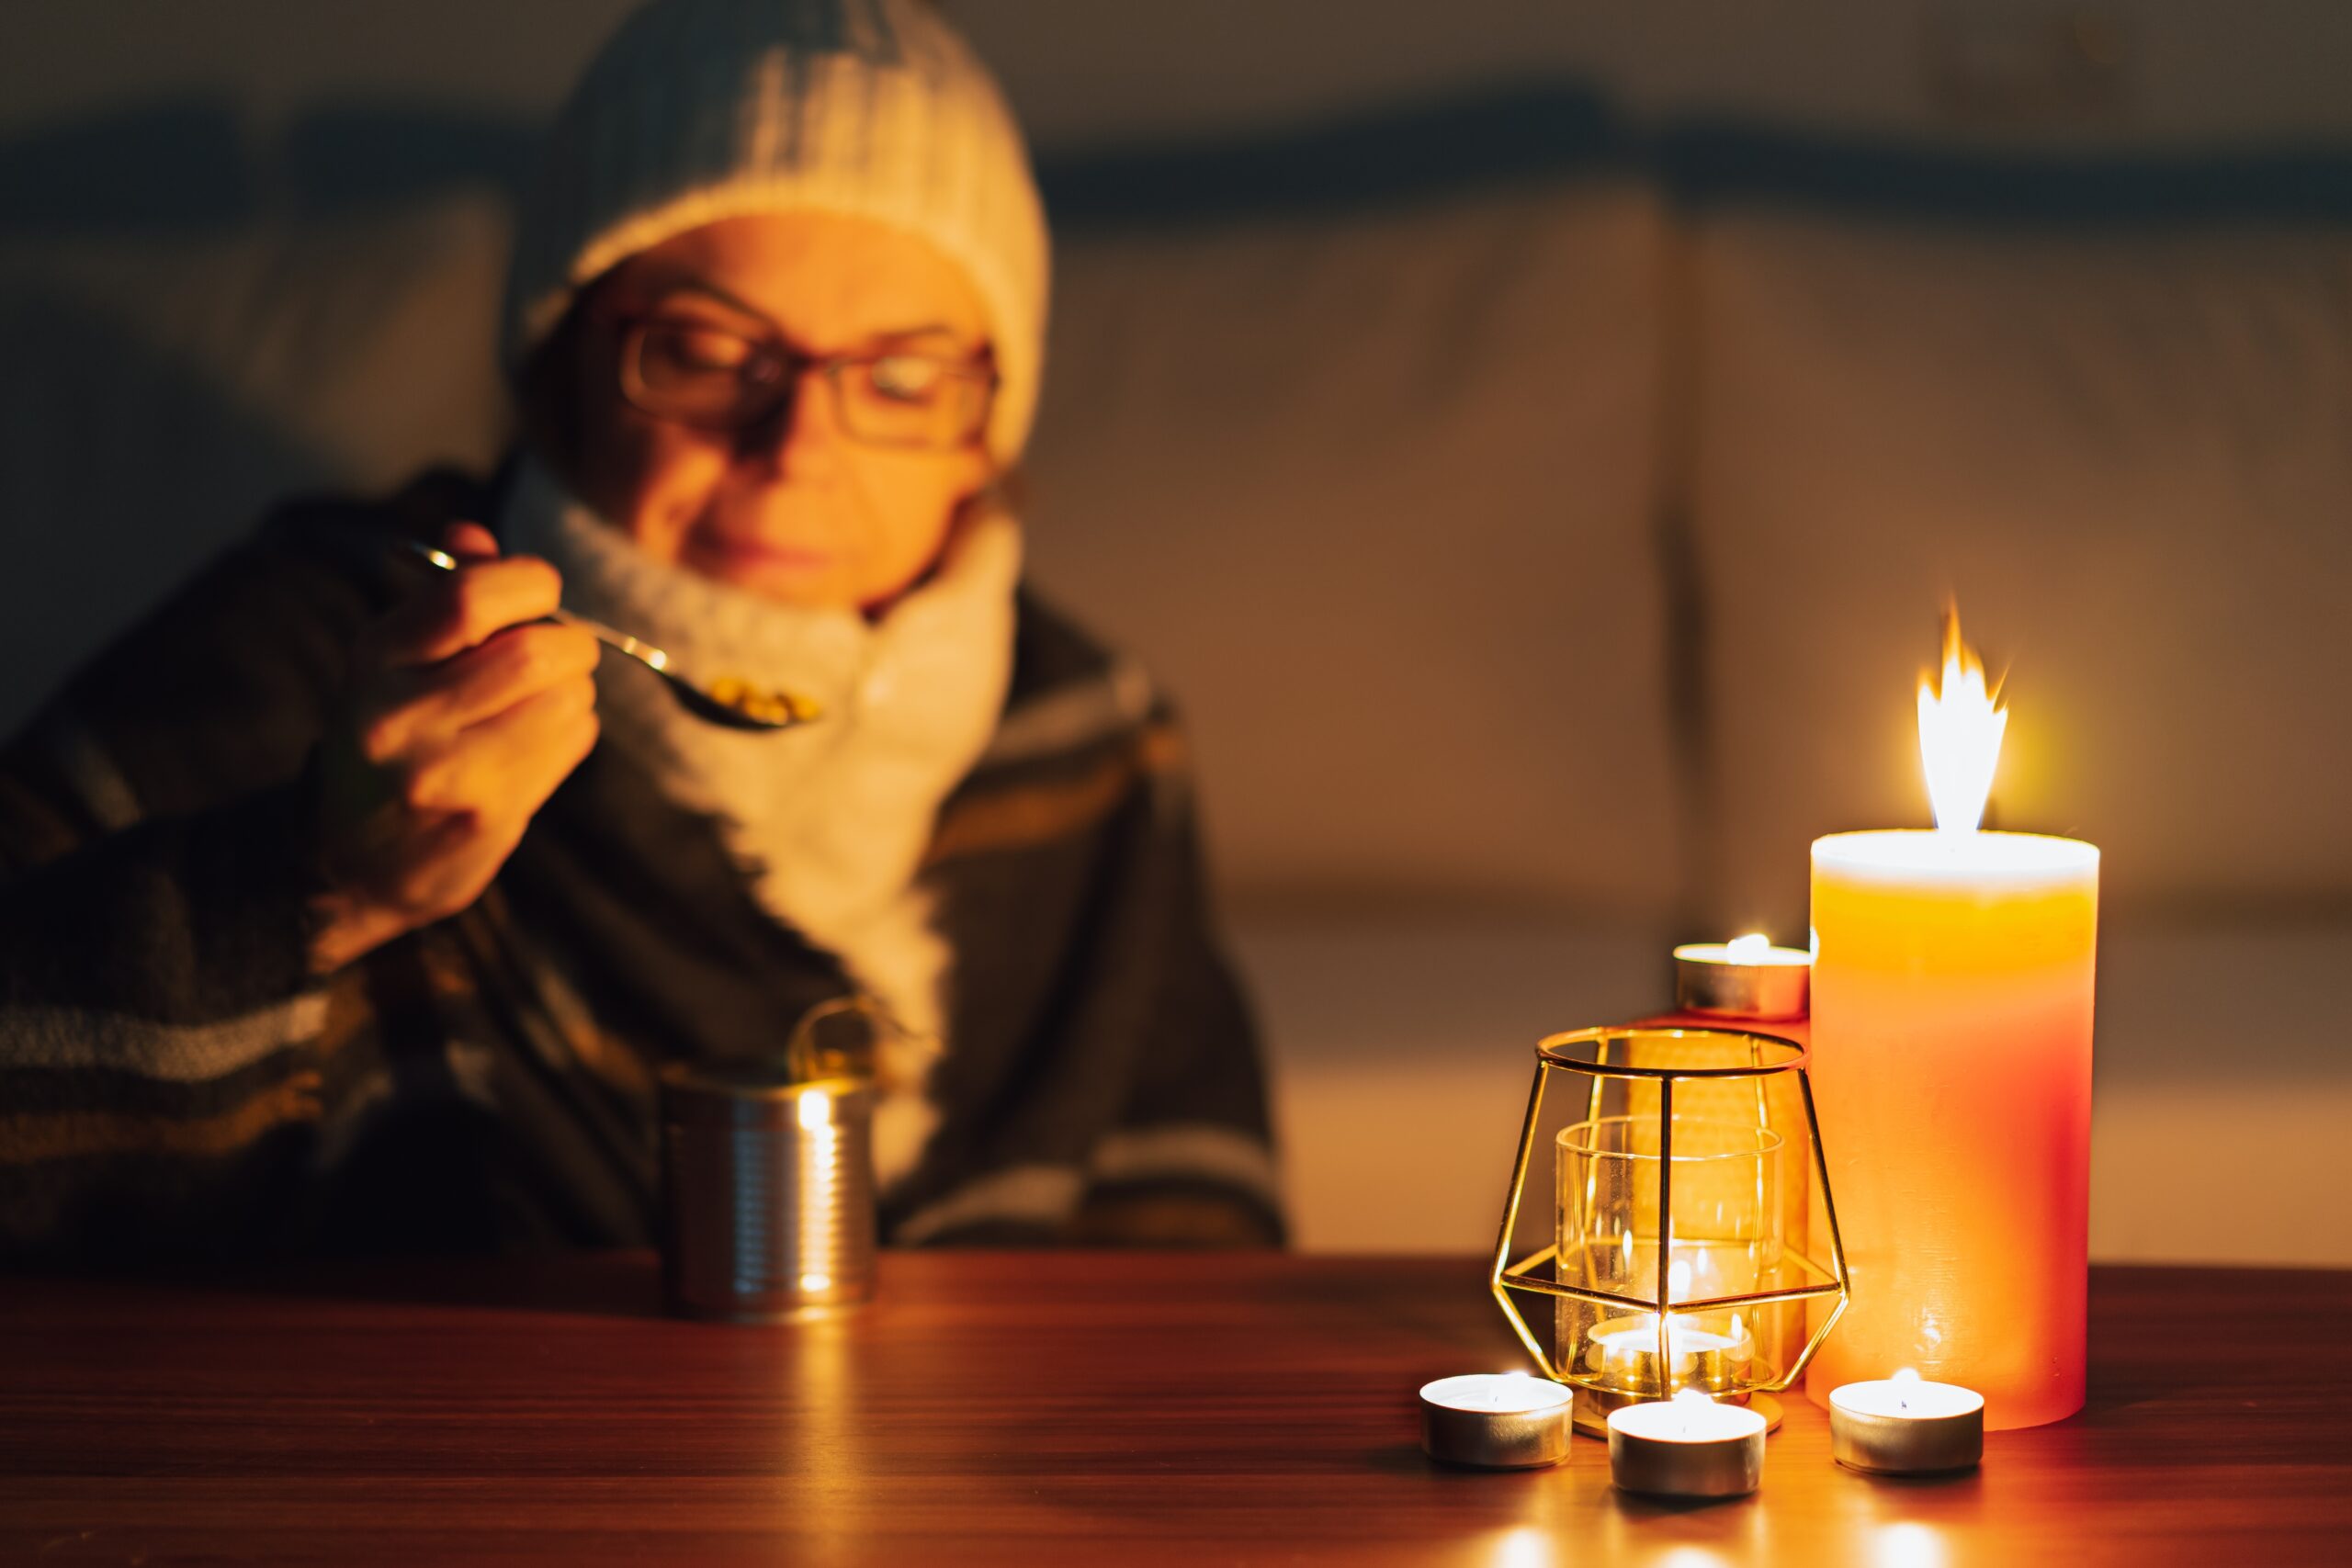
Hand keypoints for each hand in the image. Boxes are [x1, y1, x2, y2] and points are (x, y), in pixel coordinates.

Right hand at [308, 522, 599, 973]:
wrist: (355, 861)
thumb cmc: (392, 739)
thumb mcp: (393, 661)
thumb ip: (442, 597)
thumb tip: (474, 536)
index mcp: (376, 660)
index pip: (469, 597)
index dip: (527, 581)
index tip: (540, 589)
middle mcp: (402, 716)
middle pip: (532, 652)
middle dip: (569, 642)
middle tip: (564, 648)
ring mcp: (445, 775)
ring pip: (564, 701)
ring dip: (574, 690)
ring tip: (544, 701)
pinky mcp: (485, 818)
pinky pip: (570, 745)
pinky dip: (574, 731)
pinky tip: (538, 742)